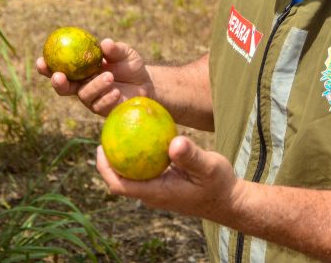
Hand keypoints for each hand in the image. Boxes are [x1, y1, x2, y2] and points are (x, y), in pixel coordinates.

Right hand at [36, 38, 153, 115]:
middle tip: (58, 76)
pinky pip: (99, 105)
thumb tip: (104, 44)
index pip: (59, 68)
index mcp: (80, 69)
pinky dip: (107, 97)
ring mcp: (91, 99)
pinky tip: (116, 92)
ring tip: (110, 76)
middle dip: (56, 82)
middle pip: (62, 87)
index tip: (41, 60)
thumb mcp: (125, 53)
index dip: (47, 67)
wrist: (146, 83)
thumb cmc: (130, 65)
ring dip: (94, 85)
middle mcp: (82, 85)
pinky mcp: (102, 109)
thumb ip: (114, 49)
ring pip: (83, 95)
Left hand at [96, 136, 242, 221]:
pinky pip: (146, 169)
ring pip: (133, 174)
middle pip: (121, 179)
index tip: (101, 147)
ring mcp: (158, 190)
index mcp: (157, 192)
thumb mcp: (209, 167)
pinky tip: (145, 134)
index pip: (120, 185)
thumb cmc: (219, 185)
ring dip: (124, 156)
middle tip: (107, 132)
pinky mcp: (165, 185)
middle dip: (110, 159)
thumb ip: (191, 156)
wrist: (229, 200)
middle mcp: (153, 194)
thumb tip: (174, 142)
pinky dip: (141, 154)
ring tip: (120, 129)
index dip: (106, 168)